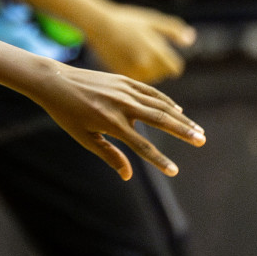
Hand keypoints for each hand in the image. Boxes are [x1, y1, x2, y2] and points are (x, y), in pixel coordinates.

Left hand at [30, 62, 204, 179]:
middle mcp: (122, 105)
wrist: (54, 80)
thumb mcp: (84, 137)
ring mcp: (124, 90)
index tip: (175, 171)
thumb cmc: (66, 113)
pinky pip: (151, 92)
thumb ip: (109, 154)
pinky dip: (166, 102)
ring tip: (198, 130)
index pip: (141, 146)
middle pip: (160, 121)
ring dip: (181, 119)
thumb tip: (127, 175)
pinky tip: (178, 112)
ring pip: (160, 106)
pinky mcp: (124, 80)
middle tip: (202, 141)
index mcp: (111, 123)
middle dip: (183, 132)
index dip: (159, 160)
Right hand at [85, 2, 196, 83]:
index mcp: (156, 51)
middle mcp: (145, 64)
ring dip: (147, 72)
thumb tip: (190, 40)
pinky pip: (135, 81)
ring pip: (149, 80)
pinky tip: (127, 62)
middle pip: (162, 75)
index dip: (171, 63)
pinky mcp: (121, 75)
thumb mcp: (153, 21)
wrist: (99, 25)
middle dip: (159, 67)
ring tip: (135, 57)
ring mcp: (132, 71)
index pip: (174, 68)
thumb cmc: (127, 20)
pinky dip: (134, 75)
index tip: (165, 58)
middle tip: (145, 53)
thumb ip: (174, 30)